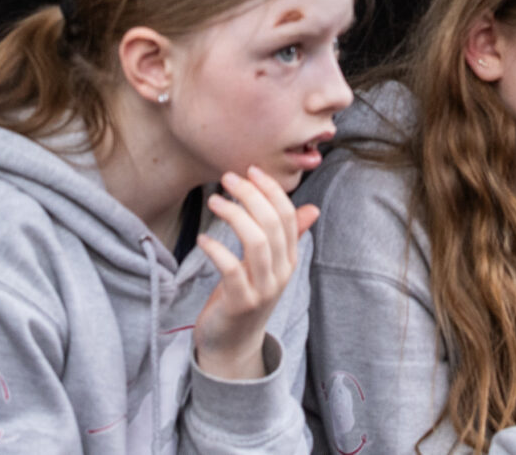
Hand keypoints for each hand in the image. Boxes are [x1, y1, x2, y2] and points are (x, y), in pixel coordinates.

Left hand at [192, 169, 314, 380]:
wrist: (232, 346)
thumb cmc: (245, 297)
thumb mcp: (267, 266)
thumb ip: (287, 237)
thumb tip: (312, 209)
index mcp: (289, 260)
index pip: (288, 216)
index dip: (271, 190)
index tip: (251, 170)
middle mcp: (280, 273)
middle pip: (272, 225)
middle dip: (251, 195)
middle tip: (228, 179)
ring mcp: (262, 290)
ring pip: (256, 243)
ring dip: (234, 215)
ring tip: (214, 201)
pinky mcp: (240, 303)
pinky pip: (232, 270)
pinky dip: (217, 250)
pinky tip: (203, 239)